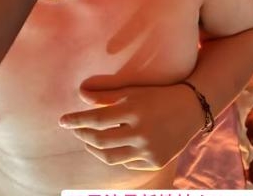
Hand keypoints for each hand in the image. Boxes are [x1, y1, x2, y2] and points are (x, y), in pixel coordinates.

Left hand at [59, 83, 202, 169]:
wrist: (190, 108)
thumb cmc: (156, 95)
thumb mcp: (131, 90)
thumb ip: (105, 94)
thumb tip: (81, 95)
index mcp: (133, 109)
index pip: (96, 119)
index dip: (76, 121)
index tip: (62, 121)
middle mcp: (140, 132)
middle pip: (100, 141)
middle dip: (82, 135)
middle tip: (74, 130)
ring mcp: (148, 150)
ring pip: (110, 157)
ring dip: (94, 149)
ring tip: (87, 140)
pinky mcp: (154, 162)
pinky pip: (126, 162)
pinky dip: (114, 154)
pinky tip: (109, 146)